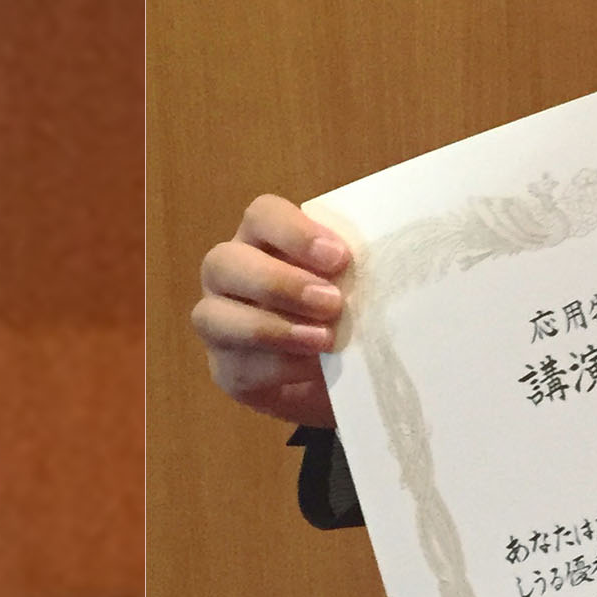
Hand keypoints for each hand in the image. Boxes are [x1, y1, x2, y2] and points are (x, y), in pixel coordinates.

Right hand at [189, 194, 350, 426]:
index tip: (339, 257)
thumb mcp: (354, 286)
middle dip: (279, 283)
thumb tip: (382, 265)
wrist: (340, 381)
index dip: (295, 233)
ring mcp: (218, 323)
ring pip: (214, 316)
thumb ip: (353, 271)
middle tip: (332, 302)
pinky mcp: (226, 369)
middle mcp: (229, 275)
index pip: (261, 215)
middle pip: (224, 262)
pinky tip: (312, 369)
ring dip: (273, 328)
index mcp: (262, 240)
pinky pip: (237, 366)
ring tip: (324, 339)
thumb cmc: (346, 315)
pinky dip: (278, 367)